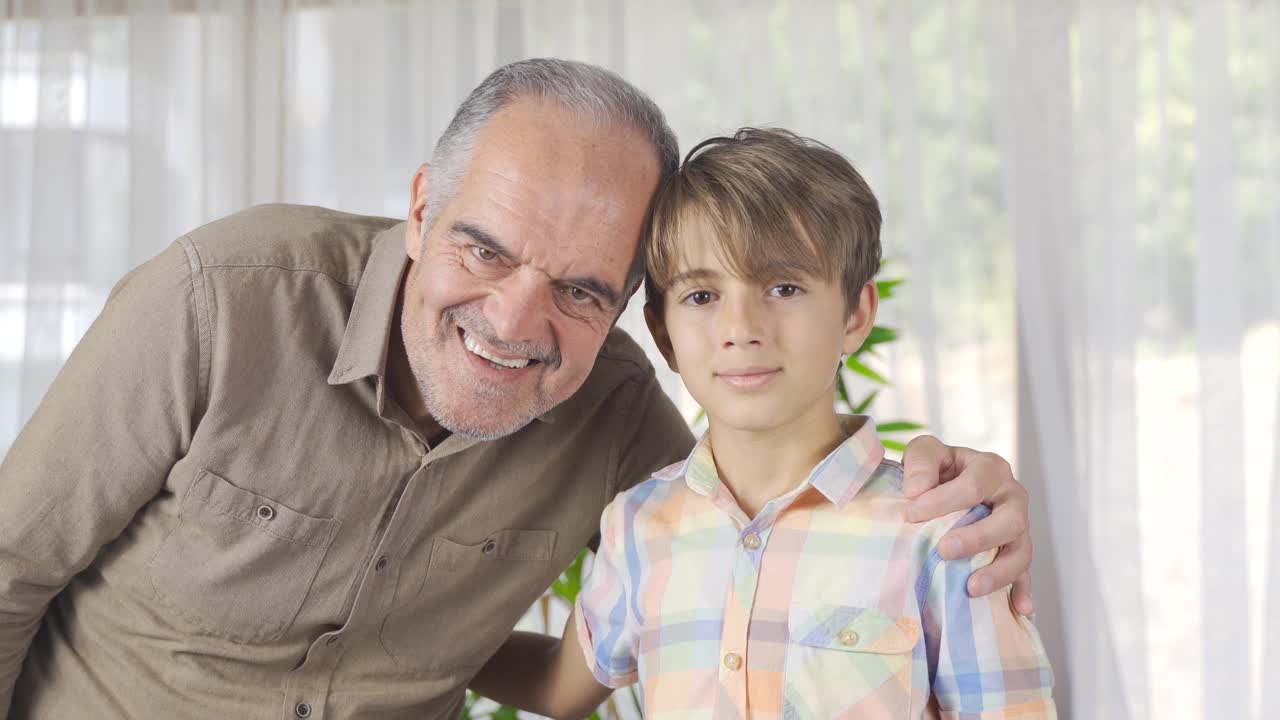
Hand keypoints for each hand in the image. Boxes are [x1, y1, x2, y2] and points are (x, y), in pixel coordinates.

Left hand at [900, 435, 1034, 614]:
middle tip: (944, 551)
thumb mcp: (924, 452)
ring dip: (999, 572)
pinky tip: (1020, 609)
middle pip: (1010, 520)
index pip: (974, 485)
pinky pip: (1024, 574)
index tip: (911, 514)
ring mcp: (1018, 527)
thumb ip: (920, 462)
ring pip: (1021, 552)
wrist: (942, 484)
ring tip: (971, 588)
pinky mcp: (1014, 552)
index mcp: (991, 469)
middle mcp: (1012, 497)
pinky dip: (1022, 591)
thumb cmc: (934, 469)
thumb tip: (916, 492)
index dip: (944, 500)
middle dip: (978, 538)